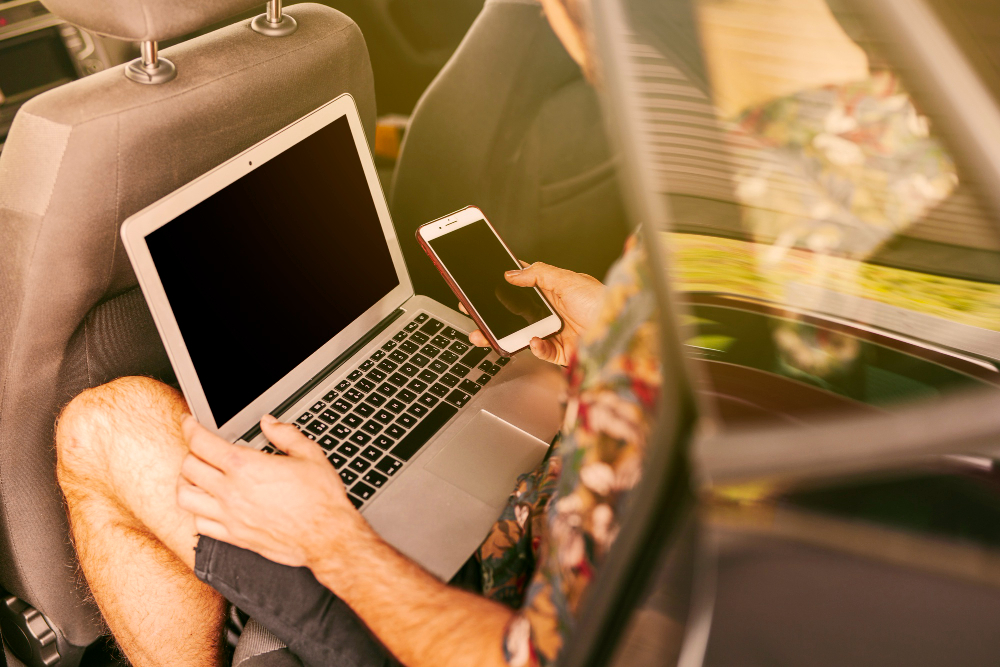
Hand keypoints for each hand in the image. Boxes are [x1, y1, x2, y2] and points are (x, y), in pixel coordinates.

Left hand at [176, 414, 366, 567]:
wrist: (327, 537)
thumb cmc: (321, 499)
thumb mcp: (310, 454)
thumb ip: (285, 434)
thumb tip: (269, 423)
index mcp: (246, 467)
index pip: (201, 442)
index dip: (190, 427)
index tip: (189, 422)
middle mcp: (231, 491)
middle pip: (188, 466)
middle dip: (190, 451)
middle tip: (199, 447)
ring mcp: (229, 516)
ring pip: (185, 496)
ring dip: (186, 482)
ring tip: (195, 475)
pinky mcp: (234, 537)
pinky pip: (199, 523)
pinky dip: (197, 511)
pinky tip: (208, 504)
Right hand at [467, 261, 603, 365]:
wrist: (623, 330)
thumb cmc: (603, 301)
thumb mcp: (568, 279)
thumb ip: (538, 273)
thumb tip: (512, 272)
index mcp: (553, 291)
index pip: (521, 287)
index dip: (501, 288)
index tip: (481, 288)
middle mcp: (552, 311)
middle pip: (515, 314)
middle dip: (492, 315)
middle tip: (473, 313)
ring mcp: (554, 331)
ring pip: (521, 334)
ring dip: (502, 335)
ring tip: (486, 334)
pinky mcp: (559, 351)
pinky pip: (539, 350)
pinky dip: (534, 347)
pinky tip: (533, 340)